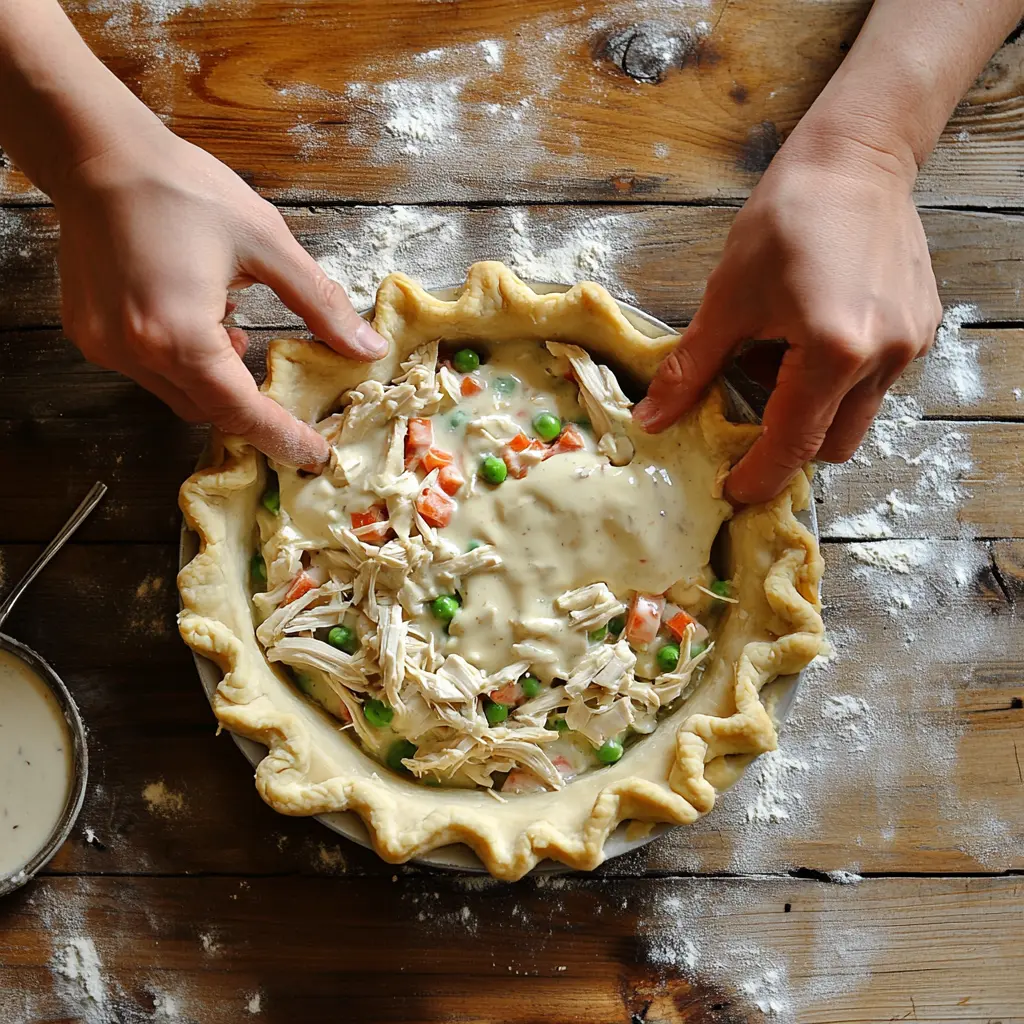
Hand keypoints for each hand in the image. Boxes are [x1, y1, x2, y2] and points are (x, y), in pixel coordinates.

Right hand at [54, 126, 385, 465]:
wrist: (98, 152)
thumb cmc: (182, 188)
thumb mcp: (267, 243)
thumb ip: (319, 304)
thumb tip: (365, 347)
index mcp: (179, 335)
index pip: (241, 412)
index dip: (282, 437)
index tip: (314, 454)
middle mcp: (135, 352)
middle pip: (208, 410)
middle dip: (249, 404)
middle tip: (282, 383)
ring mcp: (106, 346)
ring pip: (178, 393)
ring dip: (215, 378)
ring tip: (233, 328)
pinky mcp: (90, 334)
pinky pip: (148, 370)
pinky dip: (182, 359)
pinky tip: (196, 317)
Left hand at [633, 130, 941, 503]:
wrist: (855, 159)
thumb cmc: (786, 217)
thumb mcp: (726, 298)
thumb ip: (690, 369)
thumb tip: (651, 421)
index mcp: (833, 349)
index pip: (793, 442)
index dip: (758, 475)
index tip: (730, 489)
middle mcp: (882, 356)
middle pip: (833, 445)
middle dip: (787, 446)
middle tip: (747, 414)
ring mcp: (908, 345)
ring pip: (856, 416)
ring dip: (811, 410)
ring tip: (775, 357)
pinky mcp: (920, 329)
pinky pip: (874, 382)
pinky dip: (836, 381)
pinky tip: (808, 338)